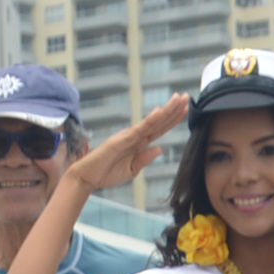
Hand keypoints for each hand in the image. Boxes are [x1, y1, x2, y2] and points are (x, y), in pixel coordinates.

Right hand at [71, 97, 190, 192]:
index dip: (173, 119)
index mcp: (139, 144)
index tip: (185, 109)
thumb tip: (161, 148)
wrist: (87, 177)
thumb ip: (145, 159)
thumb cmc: (107, 173)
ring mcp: (128, 136)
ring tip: (179, 99)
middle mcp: (135, 136)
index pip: (159, 129)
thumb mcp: (132, 170)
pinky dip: (149, 120)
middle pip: (158, 121)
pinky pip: (138, 129)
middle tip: (186, 96)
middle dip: (173, 109)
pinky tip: (159, 112)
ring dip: (166, 110)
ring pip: (151, 122)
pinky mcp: (120, 140)